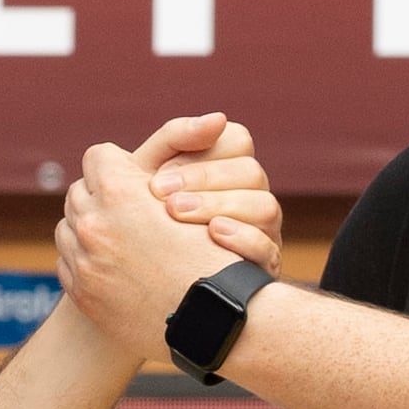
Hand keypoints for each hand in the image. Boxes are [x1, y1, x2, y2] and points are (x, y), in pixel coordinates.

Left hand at [56, 121, 243, 356]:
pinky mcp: (81, 292)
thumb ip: (155, 175)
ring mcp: (83, 260)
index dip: (118, 164)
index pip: (98, 156)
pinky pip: (67, 261)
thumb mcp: (194, 197)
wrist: (212, 318)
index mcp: (119, 191)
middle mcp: (93, 223)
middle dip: (100, 196)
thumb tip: (131, 158)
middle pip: (79, 191)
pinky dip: (84, 258)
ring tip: (118, 237)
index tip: (133, 178)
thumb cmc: (214, 255)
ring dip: (88, 226)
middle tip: (126, 209)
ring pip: (68, 225)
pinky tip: (111, 264)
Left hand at [138, 112, 278, 270]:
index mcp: (230, 172)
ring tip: (174, 214)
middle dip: (202, 179)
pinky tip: (212, 236)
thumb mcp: (148, 176)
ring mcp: (263, 235)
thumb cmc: (142, 223)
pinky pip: (268, 252)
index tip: (158, 176)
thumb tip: (218, 119)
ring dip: (218, 205)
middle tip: (158, 194)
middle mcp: (252, 200)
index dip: (199, 154)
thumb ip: (174, 139)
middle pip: (251, 172)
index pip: (237, 141)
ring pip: (266, 207)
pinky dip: (243, 240)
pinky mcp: (262, 271)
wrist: (139, 290)